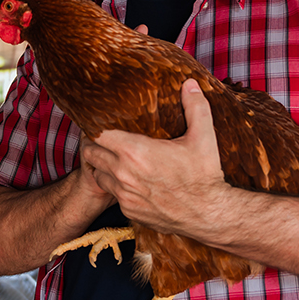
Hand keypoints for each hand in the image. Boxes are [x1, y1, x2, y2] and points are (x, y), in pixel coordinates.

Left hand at [81, 79, 229, 236]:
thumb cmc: (204, 176)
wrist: (209, 216)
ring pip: (98, 175)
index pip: (96, 134)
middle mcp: (123, 174)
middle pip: (90, 154)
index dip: (94, 126)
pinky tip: (129, 179)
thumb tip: (191, 83)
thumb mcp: (204, 137)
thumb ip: (195, 107)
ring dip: (102, 165)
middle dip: (93, 144)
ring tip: (114, 157)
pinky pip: (113, 194)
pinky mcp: (129, 211)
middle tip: (102, 137)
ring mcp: (124, 195)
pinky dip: (115, 185)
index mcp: (135, 152)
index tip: (99, 121)